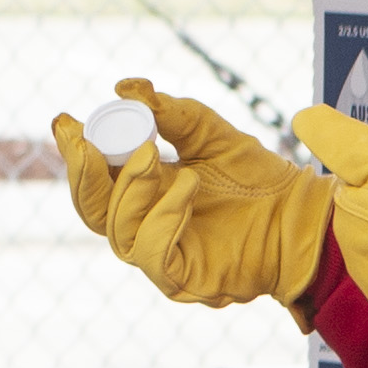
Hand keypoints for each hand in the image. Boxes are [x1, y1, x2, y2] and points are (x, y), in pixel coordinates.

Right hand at [52, 81, 331, 312]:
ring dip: (131, 190)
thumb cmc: (257, 178)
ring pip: (118, 233)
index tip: (65, 122)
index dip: (75, 153)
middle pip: (91, 210)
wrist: (302, 213)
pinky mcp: (184, 279)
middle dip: (84, 175)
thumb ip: (169, 112)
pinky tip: (186, 187)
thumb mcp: (209, 132)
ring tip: (157, 156)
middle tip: (86, 141)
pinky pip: (153, 255)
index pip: (94, 177)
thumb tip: (126, 88)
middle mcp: (144, 224)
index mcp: (143, 190)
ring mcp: (161, 255)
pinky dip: (162, 218)